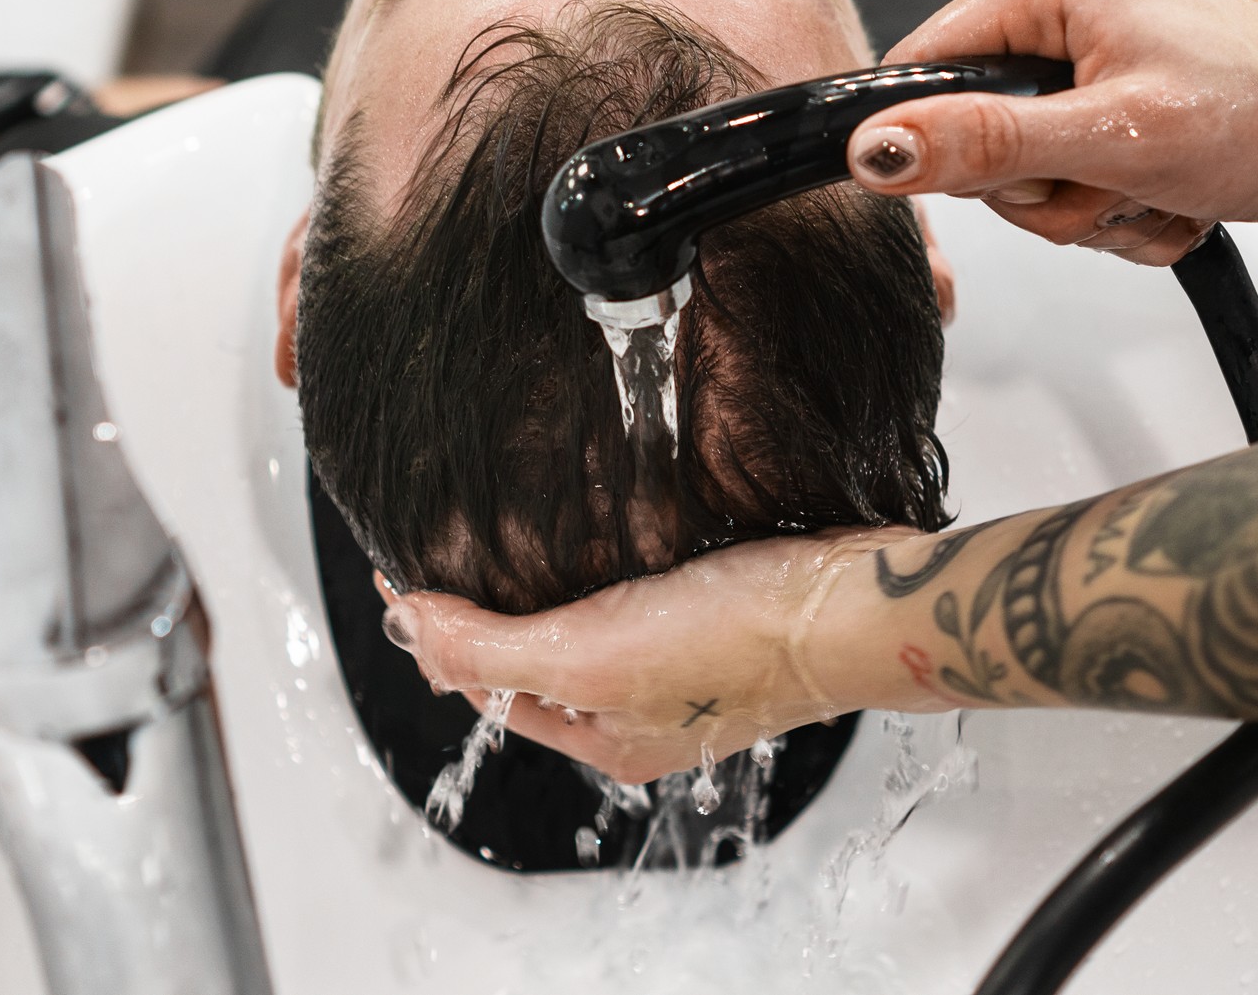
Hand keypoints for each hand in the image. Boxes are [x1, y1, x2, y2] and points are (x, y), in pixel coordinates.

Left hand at [375, 527, 937, 782]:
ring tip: (521, 521)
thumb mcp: (587, 655)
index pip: (488, 686)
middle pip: (540, 658)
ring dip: (554, 578)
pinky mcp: (725, 607)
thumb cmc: (739, 641)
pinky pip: (646, 588)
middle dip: (494, 607)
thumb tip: (404, 630)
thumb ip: (487, 651)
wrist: (853, 601)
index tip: (405, 564)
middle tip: (456, 537)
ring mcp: (689, 663)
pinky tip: (609, 520)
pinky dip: (614, 559)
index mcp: (606, 738)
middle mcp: (645, 710)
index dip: (439, 628)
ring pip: (594, 620)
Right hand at [847, 0, 1257, 263]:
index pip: (925, 69)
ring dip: (1092, 209)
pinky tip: (1176, 198)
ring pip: (1031, 172)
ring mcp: (1099, 57)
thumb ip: (984, 144)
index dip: (942, 146)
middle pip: (977, 136)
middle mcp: (1067, 7)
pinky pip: (1080, 179)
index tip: (1012, 181)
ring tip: (1159, 193)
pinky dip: (1123, 209)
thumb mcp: (1111, 140)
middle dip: (1047, 191)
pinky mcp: (1127, 101)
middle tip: (1113, 188)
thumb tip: (877, 152)